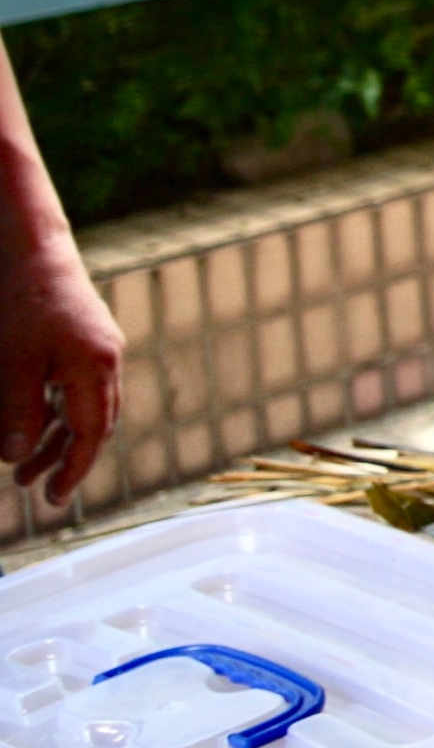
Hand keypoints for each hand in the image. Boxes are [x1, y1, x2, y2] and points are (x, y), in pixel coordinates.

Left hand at [0, 228, 120, 505]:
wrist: (33, 248)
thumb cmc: (22, 302)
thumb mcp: (12, 364)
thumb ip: (18, 413)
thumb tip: (18, 458)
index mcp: (96, 367)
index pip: (92, 433)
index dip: (74, 470)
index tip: (55, 500)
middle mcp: (107, 360)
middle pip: (96, 424)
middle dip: (68, 460)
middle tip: (39, 492)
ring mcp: (100, 349)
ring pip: (86, 408)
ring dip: (57, 439)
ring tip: (24, 467)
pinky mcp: (87, 341)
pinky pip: (78, 388)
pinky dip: (56, 413)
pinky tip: (34, 425)